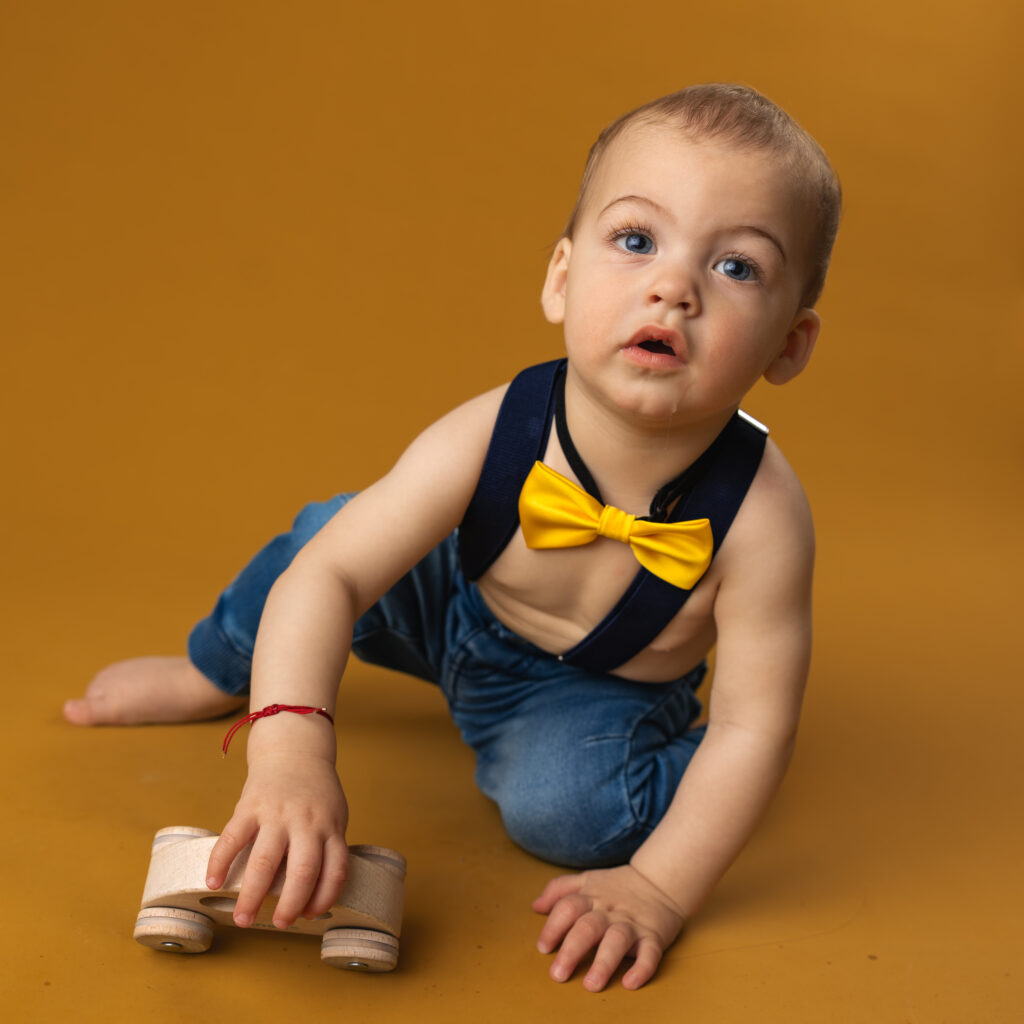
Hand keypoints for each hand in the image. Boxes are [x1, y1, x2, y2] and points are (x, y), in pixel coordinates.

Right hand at [206, 752, 348, 929]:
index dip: (325, 897)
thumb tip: (314, 894)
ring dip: (252, 894)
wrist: (294, 749)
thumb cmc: (315, 791)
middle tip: (279, 924)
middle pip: (303, 871)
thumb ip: (327, 847)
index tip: (310, 915)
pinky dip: (220, 862)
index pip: (335, 869)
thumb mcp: (334, 815)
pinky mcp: (250, 805)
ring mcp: (277, 813)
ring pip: (265, 860)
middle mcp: (306, 822)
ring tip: (242, 918)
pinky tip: (213, 883)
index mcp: (330, 827)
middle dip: (290, 904)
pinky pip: (233, 837)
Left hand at [532, 864, 684, 990]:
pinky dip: (642, 968)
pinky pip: (650, 952)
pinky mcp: (654, 936)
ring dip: (603, 963)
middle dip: (571, 951)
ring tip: (591, 984)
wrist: (659, 880)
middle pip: (588, 927)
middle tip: (558, 974)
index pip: (567, 908)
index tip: (543, 948)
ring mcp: (632, 923)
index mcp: (591, 897)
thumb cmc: (616, 886)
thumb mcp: (587, 879)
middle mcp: (609, 910)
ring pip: (617, 940)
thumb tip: (535, 906)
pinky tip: (630, 982)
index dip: (553, 927)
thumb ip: (559, 889)